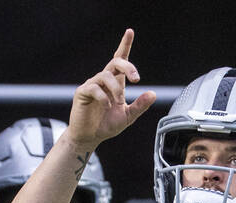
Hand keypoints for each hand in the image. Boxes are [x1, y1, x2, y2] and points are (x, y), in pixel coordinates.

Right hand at [67, 28, 156, 149]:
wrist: (90, 136)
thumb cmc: (106, 125)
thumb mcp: (128, 116)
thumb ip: (140, 105)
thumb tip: (153, 94)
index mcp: (115, 83)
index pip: (120, 60)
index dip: (124, 45)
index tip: (130, 32)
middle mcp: (104, 81)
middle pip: (115, 62)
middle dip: (127, 66)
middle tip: (136, 79)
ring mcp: (92, 85)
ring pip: (106, 75)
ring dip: (116, 89)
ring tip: (119, 102)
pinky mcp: (82, 93)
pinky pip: (94, 88)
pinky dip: (104, 97)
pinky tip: (107, 106)